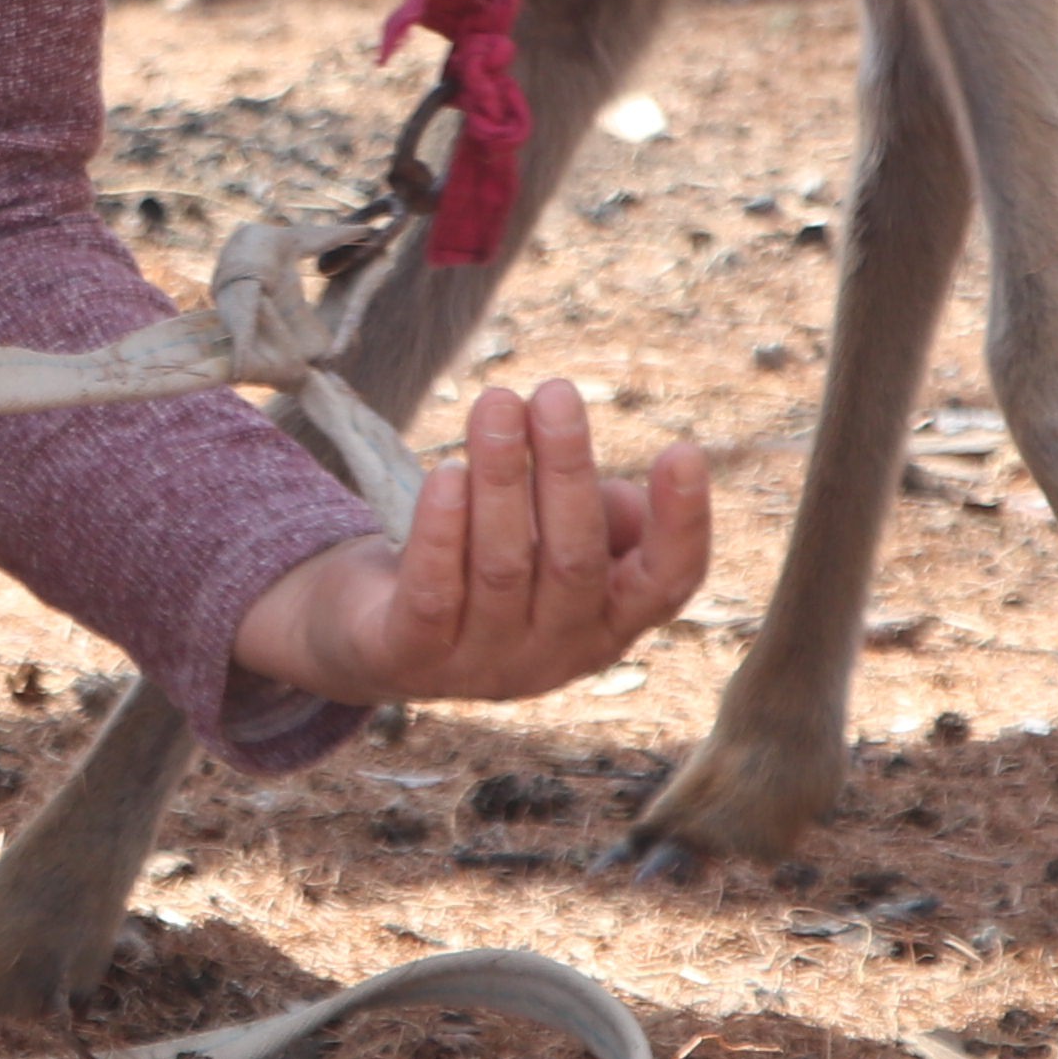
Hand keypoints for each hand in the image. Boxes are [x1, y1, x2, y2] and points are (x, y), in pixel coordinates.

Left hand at [231, 379, 713, 709]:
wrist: (374, 634)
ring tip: (495, 404)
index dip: (682, 524)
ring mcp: (482, 665)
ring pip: (502, 567)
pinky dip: (442, 531)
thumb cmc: (486, 561)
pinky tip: (446, 475)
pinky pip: (434, 593)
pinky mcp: (411, 658)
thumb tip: (633, 505)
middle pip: (574, 563)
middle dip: (566, 470)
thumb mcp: (552, 538)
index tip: (682, 450)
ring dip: (501, 478)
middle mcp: (554, 656)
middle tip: (555, 393)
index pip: (664, 585)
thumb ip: (601, 518)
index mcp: (605, 625)